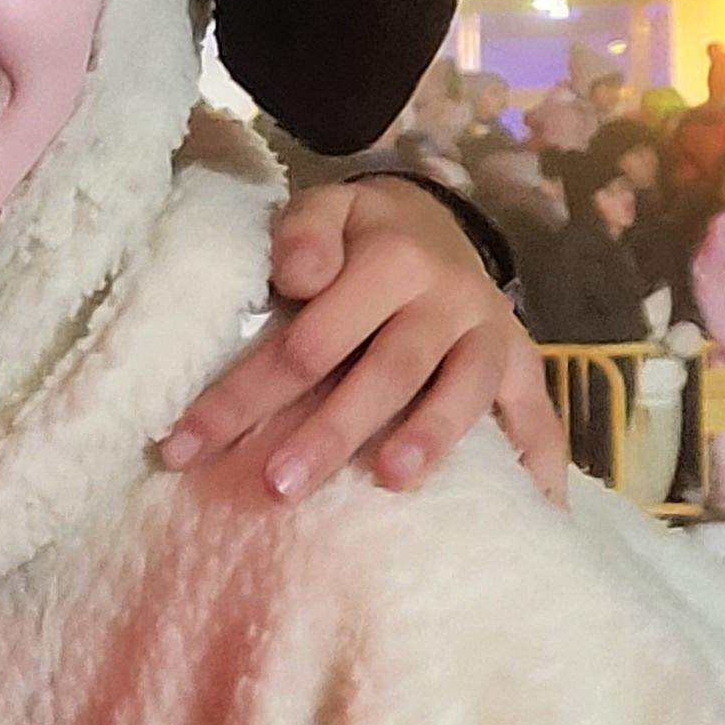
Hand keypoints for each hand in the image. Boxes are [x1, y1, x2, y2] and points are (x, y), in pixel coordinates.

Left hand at [163, 178, 567, 503]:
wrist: (430, 219)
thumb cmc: (354, 235)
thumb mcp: (321, 210)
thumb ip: (301, 235)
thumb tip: (302, 276)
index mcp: (390, 262)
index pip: (308, 340)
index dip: (243, 395)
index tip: (184, 447)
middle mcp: (448, 298)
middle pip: (385, 373)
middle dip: (328, 432)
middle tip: (277, 485)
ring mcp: (491, 334)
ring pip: (462, 392)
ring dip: (430, 438)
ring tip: (391, 481)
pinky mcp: (521, 363)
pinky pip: (538, 417)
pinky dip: (541, 465)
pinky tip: (535, 514)